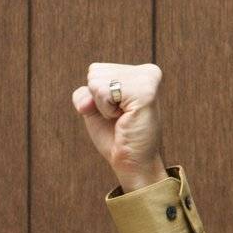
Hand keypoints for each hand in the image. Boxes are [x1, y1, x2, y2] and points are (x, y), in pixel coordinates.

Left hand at [72, 62, 166, 186]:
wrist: (131, 162)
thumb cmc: (115, 137)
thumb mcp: (94, 109)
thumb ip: (84, 93)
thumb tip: (86, 100)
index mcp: (138, 72)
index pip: (95, 70)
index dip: (95, 96)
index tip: (116, 111)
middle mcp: (147, 71)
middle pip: (94, 72)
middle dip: (98, 100)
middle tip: (119, 117)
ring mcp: (147, 79)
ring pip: (96, 81)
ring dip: (103, 106)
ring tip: (122, 118)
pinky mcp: (145, 91)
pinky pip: (103, 92)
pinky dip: (106, 110)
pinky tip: (124, 119)